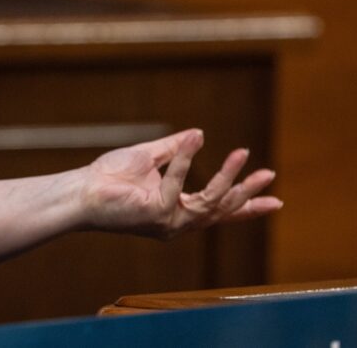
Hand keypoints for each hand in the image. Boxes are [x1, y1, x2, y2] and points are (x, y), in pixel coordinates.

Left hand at [78, 129, 281, 239]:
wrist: (81, 190)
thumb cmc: (108, 177)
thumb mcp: (149, 158)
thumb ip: (175, 149)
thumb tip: (198, 133)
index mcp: (176, 211)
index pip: (218, 210)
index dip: (247, 205)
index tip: (275, 200)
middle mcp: (176, 222)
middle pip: (221, 211)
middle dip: (246, 193)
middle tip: (268, 174)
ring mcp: (167, 222)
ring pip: (208, 203)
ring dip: (227, 177)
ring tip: (242, 154)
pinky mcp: (155, 215)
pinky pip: (177, 184)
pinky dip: (185, 161)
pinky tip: (193, 140)